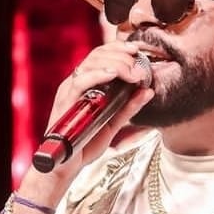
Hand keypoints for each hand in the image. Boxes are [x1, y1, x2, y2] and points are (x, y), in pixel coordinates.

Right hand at [44, 40, 154, 178]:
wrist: (65, 165)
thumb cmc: (85, 143)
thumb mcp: (114, 123)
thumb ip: (129, 107)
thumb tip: (148, 91)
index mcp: (86, 84)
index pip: (101, 55)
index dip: (119, 48)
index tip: (137, 50)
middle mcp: (76, 83)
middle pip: (97, 55)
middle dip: (121, 56)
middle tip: (139, 67)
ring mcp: (69, 91)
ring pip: (90, 64)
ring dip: (115, 63)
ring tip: (132, 71)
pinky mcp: (65, 101)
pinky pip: (80, 82)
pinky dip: (97, 74)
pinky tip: (112, 74)